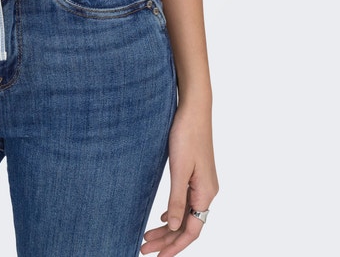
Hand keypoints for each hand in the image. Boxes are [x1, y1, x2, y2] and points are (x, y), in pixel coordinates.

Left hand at [141, 104, 218, 255]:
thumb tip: (172, 225)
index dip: (174, 246)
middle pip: (187, 225)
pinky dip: (173, 213)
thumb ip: (176, 199)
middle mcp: (207, 191)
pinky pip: (185, 201)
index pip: (191, 230)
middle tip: (143, 248)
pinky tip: (161, 217)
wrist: (194, 108)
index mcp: (206, 192)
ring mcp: (202, 183)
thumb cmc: (187, 134)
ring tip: (148, 237)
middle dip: (166, 240)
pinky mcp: (195, 173)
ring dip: (167, 227)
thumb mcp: (179, 168)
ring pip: (185, 214)